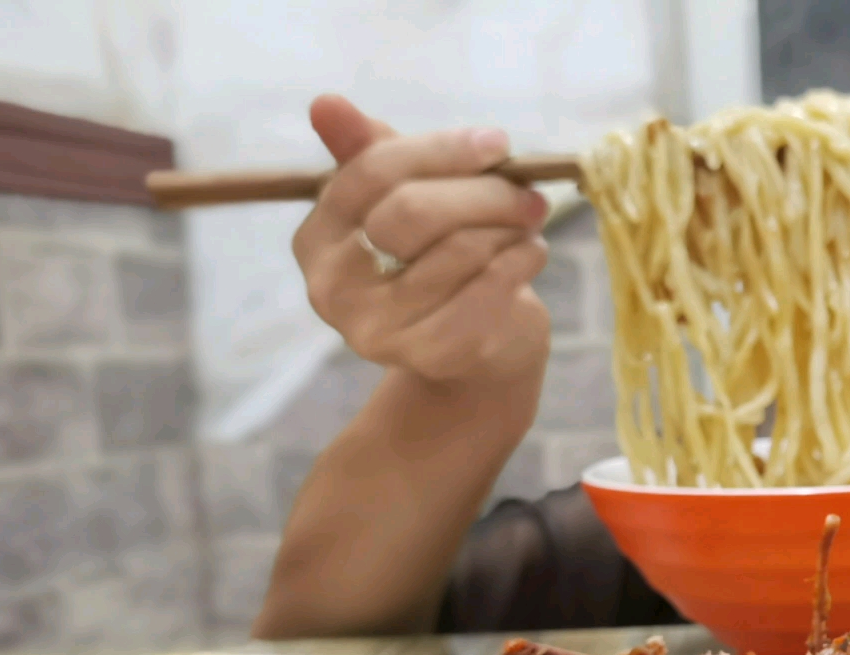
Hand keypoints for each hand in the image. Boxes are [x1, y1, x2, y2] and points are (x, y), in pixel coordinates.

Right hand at [292, 95, 551, 385]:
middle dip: (484, 193)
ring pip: (459, 250)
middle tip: (529, 194)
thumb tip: (325, 103)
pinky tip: (532, 253)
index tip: (498, 143)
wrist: (475, 351)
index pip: (371, 171)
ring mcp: (375, 328)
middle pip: (413, 210)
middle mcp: (332, 286)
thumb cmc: (440, 260)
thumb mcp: (408, 200)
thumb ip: (371, 153)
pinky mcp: (428, 356)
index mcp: (317, 237)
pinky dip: (521, 262)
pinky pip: (487, 291)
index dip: (441, 150)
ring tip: (529, 224)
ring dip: (510, 228)